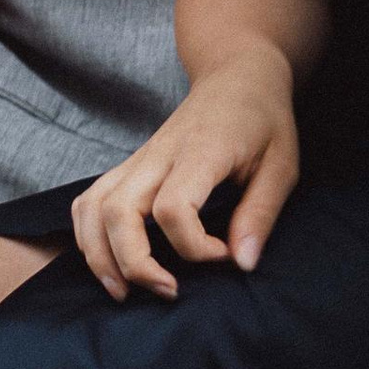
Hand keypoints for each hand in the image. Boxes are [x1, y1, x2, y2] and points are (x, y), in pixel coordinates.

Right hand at [72, 48, 300, 297]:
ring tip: (123, 292)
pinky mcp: (129, 166)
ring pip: (93, 207)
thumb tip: (242, 263)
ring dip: (99, 255)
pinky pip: (88, 200)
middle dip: (133, 263)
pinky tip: (107, 261)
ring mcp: (138, 159)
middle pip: (119, 211)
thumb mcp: (282, 166)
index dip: (194, 247)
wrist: (237, 76)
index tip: (224, 255)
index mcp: (201, 152)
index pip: (174, 208)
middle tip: (167, 291)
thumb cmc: (263, 121)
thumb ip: (260, 214)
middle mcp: (159, 155)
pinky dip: (86, 235)